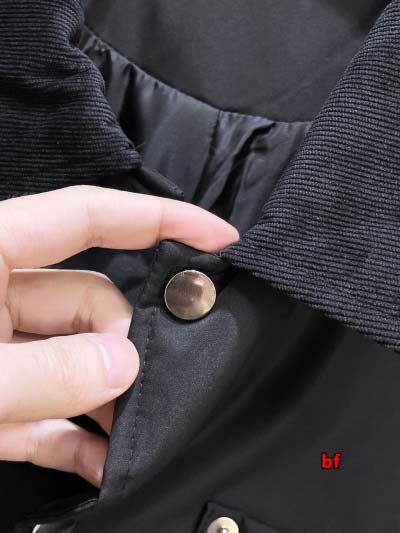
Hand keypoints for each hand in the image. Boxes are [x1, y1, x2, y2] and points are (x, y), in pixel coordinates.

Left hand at [0, 186, 237, 486]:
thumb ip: (44, 372)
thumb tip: (124, 366)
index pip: (89, 215)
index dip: (159, 218)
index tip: (220, 237)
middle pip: (93, 299)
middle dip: (129, 342)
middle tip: (145, 385)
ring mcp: (1, 351)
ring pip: (80, 356)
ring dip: (109, 397)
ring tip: (130, 436)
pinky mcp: (0, 402)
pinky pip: (51, 410)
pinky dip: (78, 436)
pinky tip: (103, 462)